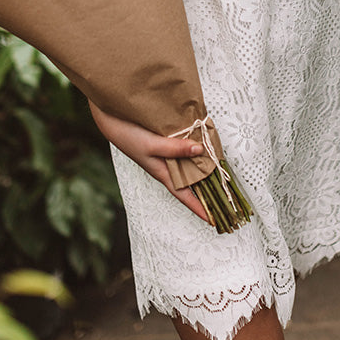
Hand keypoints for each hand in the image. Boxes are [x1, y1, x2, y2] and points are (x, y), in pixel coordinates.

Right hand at [88, 100, 210, 223]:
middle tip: (226, 196)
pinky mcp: (166, 141)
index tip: (214, 220)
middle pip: (191, 181)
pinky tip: (204, 145)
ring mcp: (166, 154)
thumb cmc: (129, 137)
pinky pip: (185, 150)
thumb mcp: (153, 146)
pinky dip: (195, 150)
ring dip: (203, 168)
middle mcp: (167, 166)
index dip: (200, 207)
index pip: (186, 195)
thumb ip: (175, 148)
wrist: (112, 120)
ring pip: (190, 165)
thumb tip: (200, 150)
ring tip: (221, 173)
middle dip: (207, 189)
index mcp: (163, 173)